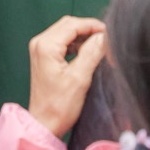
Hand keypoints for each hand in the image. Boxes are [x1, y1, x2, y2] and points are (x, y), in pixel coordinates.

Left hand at [27, 15, 106, 137]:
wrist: (45, 124)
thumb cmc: (60, 105)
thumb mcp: (80, 78)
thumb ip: (92, 53)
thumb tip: (104, 36)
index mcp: (46, 45)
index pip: (72, 25)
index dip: (92, 25)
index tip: (110, 33)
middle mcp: (40, 43)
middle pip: (68, 25)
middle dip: (88, 29)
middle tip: (107, 39)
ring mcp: (40, 50)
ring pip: (65, 33)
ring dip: (82, 36)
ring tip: (100, 46)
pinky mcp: (43, 57)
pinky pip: (62, 42)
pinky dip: (75, 44)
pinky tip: (87, 52)